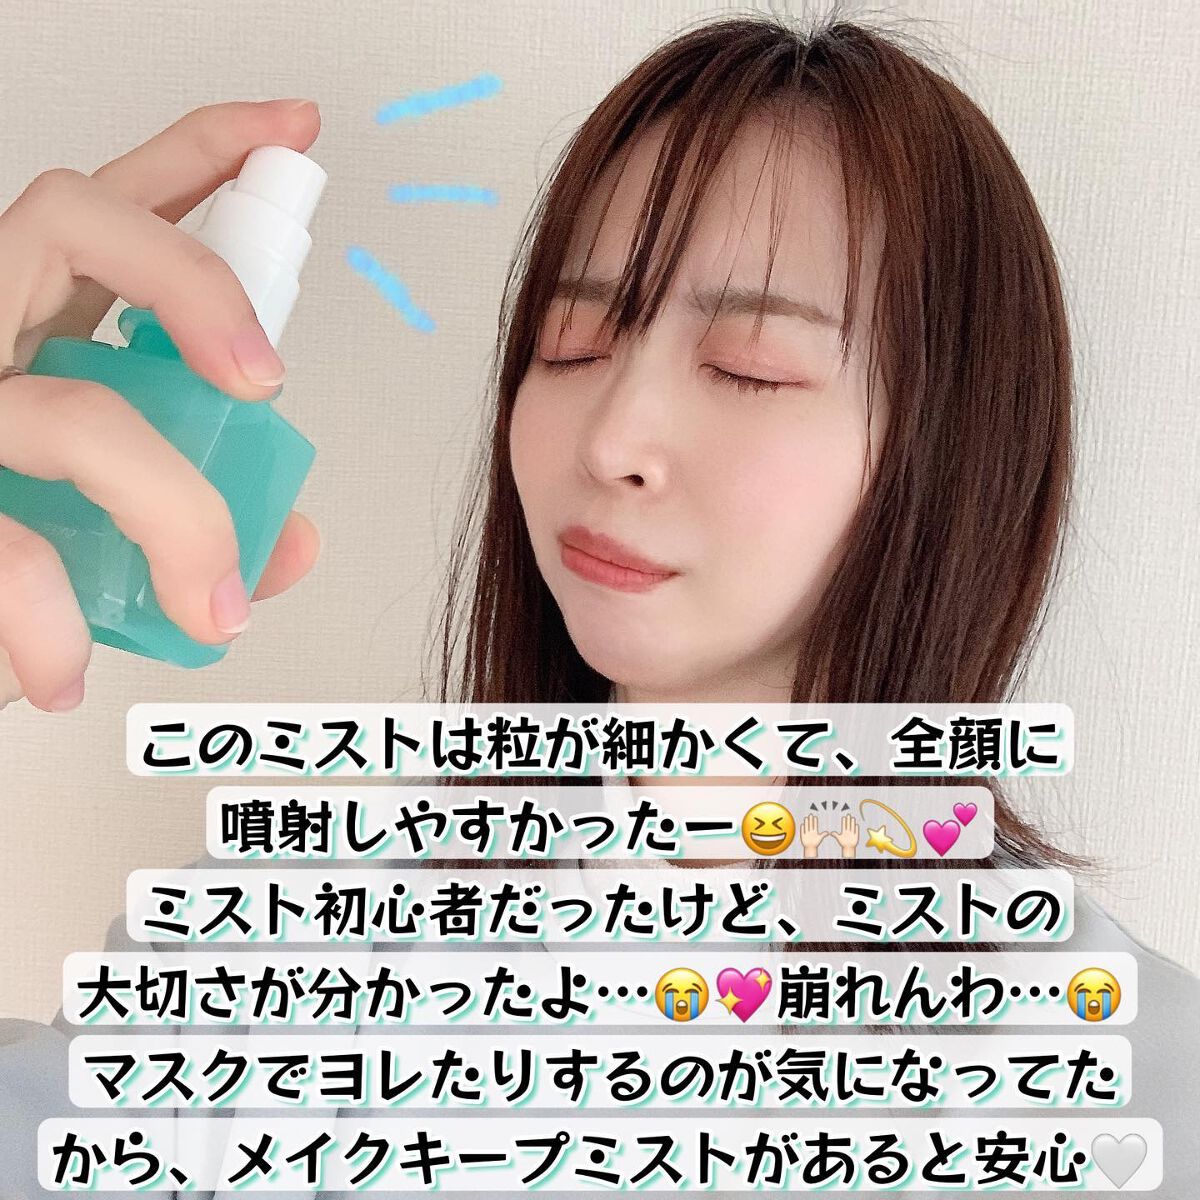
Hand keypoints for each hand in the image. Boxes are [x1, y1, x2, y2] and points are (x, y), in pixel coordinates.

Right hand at [0, 100, 323, 712]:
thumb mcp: (105, 520)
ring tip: (209, 606)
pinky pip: (1, 544)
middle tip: (267, 379)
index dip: (202, 151)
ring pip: (69, 410)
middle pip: (71, 218)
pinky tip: (60, 670)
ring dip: (172, 512)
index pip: (115, 204)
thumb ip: (209, 516)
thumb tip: (292, 539)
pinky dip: (44, 621)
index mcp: (35, 320)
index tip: (294, 131)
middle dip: (191, 280)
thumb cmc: (3, 551)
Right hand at [800, 813, 825, 857]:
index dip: (815, 821)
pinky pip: (802, 831)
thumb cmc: (816, 842)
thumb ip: (823, 834)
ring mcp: (806, 833)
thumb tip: (828, 832)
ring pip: (806, 827)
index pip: (815, 825)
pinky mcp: (803, 836)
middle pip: (810, 824)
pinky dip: (802, 828)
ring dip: (806, 822)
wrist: (810, 847)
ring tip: (806, 818)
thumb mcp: (820, 838)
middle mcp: (810, 831)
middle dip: (810, 820)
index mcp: (814, 831)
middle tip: (810, 814)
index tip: (815, 817)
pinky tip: (802, 825)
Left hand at [833, 813, 858, 857]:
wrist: (848, 847)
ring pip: (852, 827)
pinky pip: (856, 831)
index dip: (844, 821)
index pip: (844, 825)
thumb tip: (830, 832)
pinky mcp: (856, 836)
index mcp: (844, 831)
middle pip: (848, 824)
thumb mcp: (838, 838)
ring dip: (852, 823)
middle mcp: (848, 831)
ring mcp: (852, 833)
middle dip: (848, 820)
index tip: (843, 817)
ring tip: (853, 818)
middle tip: (848, 814)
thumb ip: (835, 835)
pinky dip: (856, 828)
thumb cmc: (843, 843)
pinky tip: (856, 825)